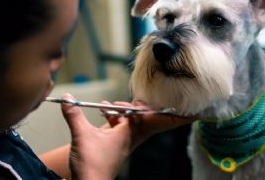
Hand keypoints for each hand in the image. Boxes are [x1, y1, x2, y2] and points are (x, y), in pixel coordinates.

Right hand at [60, 94, 196, 179]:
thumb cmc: (91, 164)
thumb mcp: (82, 136)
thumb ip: (75, 115)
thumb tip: (68, 98)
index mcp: (131, 133)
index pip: (157, 120)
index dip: (177, 116)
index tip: (196, 113)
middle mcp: (132, 136)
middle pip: (150, 118)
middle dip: (148, 106)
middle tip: (144, 99)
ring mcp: (125, 140)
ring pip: (135, 120)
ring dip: (126, 110)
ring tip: (112, 105)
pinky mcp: (116, 143)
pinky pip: (123, 125)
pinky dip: (115, 116)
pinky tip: (103, 112)